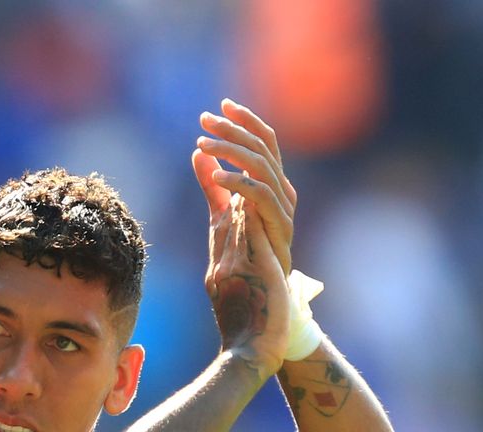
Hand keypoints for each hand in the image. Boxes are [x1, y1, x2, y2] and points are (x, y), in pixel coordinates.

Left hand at [195, 99, 296, 274]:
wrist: (255, 306)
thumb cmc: (241, 262)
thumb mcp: (220, 216)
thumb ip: (213, 186)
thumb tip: (199, 152)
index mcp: (272, 188)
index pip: (264, 143)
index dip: (245, 121)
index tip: (220, 106)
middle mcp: (283, 194)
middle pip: (263, 148)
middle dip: (233, 129)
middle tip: (205, 119)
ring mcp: (284, 211)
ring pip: (263, 166)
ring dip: (231, 150)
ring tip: (203, 143)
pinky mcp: (279, 228)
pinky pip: (261, 195)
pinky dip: (239, 180)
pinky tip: (216, 174)